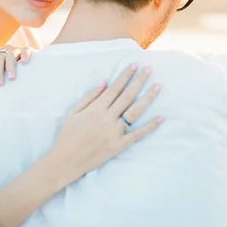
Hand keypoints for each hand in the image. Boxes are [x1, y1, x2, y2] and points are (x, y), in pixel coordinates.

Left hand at [0, 45, 33, 86]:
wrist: (29, 64)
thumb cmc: (9, 68)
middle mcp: (6, 50)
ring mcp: (17, 50)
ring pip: (11, 56)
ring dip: (10, 67)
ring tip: (11, 78)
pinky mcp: (28, 50)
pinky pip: (25, 51)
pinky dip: (24, 56)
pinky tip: (24, 62)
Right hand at [49, 64, 162, 184]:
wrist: (66, 161)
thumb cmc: (67, 136)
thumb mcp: (73, 113)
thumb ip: (89, 97)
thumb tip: (104, 82)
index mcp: (95, 109)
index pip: (114, 88)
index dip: (125, 75)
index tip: (134, 65)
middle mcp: (107, 119)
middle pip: (127, 96)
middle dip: (138, 81)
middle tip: (149, 69)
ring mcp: (115, 133)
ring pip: (135, 112)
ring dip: (148, 98)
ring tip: (158, 86)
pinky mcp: (119, 145)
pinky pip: (137, 134)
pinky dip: (150, 126)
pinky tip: (161, 117)